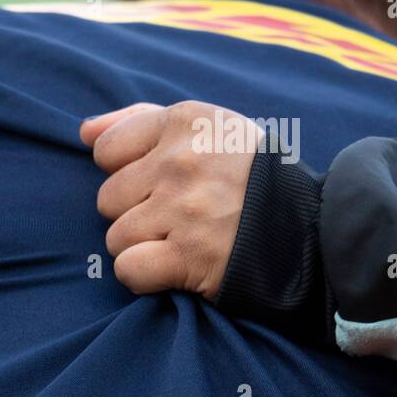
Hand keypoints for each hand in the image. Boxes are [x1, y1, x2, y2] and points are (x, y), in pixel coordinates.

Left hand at [80, 101, 258, 299]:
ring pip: (116, 236)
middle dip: (136, 211)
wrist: (312, 228)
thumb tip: (84, 132)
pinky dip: (144, 276)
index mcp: (184, 122)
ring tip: (181, 242)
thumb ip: (142, 120)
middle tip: (179, 217)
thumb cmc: (253, 176)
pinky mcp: (189, 257)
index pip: (107, 150)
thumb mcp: (210, 128)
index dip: (130, 172)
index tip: (162, 183)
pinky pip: (128, 269)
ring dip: (142, 246)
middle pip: (108, 197)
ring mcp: (183, 210)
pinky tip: (173, 269)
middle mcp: (180, 162)